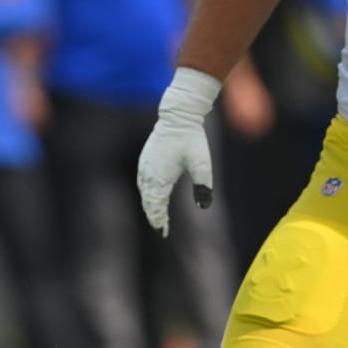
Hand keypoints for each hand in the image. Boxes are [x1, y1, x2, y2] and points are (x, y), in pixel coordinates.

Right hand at [136, 67, 221, 236]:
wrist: (178, 116)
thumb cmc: (191, 139)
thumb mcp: (202, 164)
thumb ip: (203, 186)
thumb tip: (204, 206)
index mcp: (161, 179)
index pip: (158, 207)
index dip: (160, 221)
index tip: (164, 232)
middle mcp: (149, 175)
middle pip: (148, 203)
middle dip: (154, 216)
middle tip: (160, 228)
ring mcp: (145, 167)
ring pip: (144, 193)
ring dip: (149, 205)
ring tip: (156, 216)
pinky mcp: (145, 160)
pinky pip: (143, 183)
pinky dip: (146, 193)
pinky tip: (151, 196)